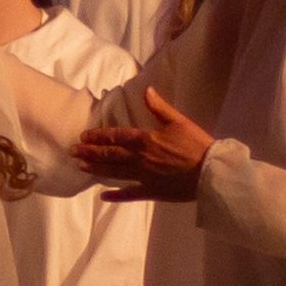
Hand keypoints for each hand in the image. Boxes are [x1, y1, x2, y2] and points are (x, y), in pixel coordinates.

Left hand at [75, 90, 213, 200]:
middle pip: (110, 155)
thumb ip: (160, 107)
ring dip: (96, 168)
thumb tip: (146, 90)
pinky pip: (130, 195)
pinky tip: (102, 196)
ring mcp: (144, 177)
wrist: (212, 172)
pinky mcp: (152, 192)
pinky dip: (116, 196)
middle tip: (72, 151)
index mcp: (146, 140)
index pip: (116, 136)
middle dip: (90, 152)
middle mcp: (140, 159)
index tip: (84, 136)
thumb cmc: (197, 145)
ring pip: (114, 172)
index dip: (98, 136)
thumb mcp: (179, 121)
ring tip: (80, 166)